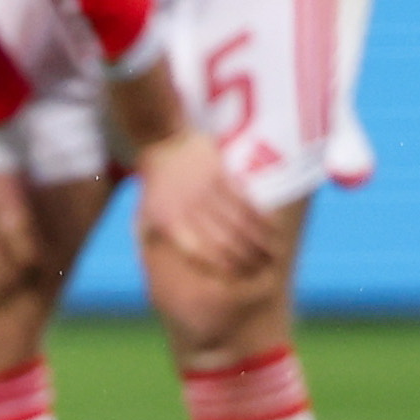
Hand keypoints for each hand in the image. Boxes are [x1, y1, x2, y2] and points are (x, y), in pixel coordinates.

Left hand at [134, 128, 274, 279]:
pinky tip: (274, 229)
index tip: (237, 278)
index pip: (200, 253)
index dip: (222, 268)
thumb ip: (155, 240)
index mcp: (167, 222)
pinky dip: (263, 218)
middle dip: (246, 260)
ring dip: (260, 243)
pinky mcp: (220, 175)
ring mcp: (205, 192)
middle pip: (224, 242)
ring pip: (239, 224)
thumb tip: (168, 269)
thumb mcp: (145, 212)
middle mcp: (187, 209)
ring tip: (272, 255)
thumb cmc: (156, 184)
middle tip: (262, 270)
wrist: (162, 141)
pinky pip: (246, 201)